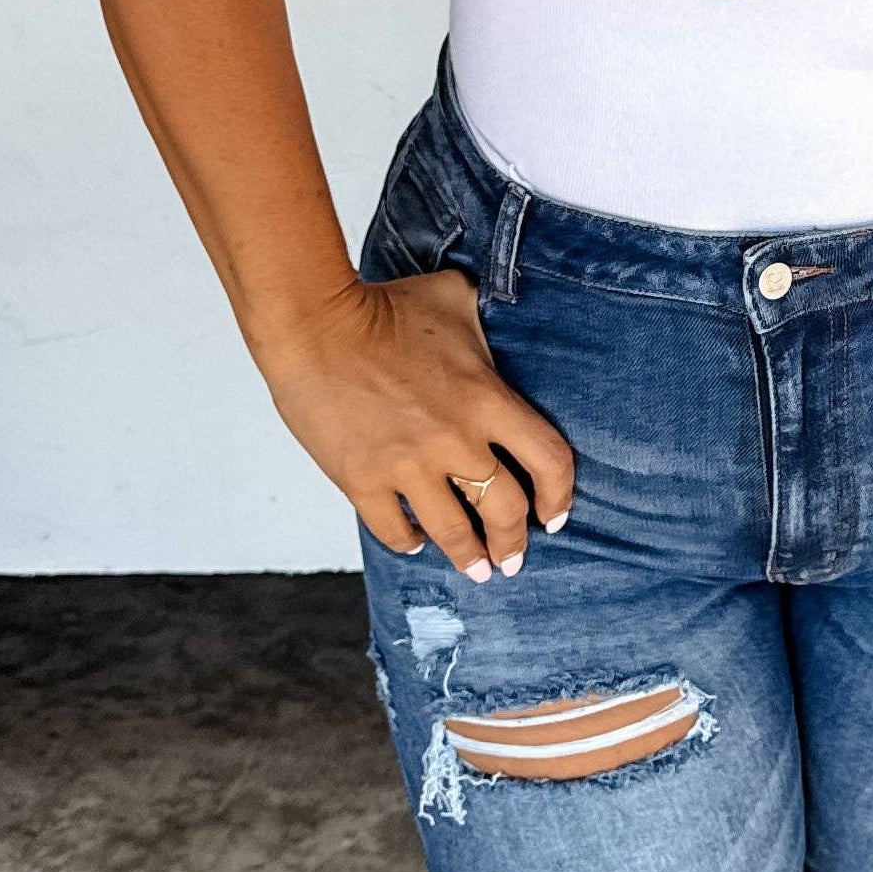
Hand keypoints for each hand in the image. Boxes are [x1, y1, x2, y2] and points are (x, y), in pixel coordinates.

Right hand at [257, 272, 573, 580]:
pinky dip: (409, 541)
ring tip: (476, 571)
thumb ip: (485, 326)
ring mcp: (408, 466)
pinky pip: (395, 530)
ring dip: (470, 558)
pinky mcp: (364, 480)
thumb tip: (498, 325)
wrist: (312, 321)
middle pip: (506, 511)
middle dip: (514, 543)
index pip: (549, 461)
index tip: (554, 517)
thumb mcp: (454, 299)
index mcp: (486, 400)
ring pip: (454, 533)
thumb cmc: (382, 306)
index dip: (560, 497)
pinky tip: (415, 541)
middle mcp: (455, 441)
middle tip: (512, 559)